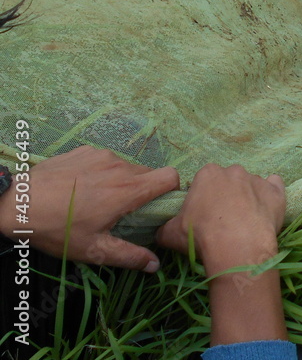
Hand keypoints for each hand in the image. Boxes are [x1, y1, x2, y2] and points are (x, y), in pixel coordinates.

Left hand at [0, 146, 178, 271]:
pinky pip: (104, 160)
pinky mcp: (84, 150)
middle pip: (148, 174)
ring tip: (96, 199)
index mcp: (128, 189)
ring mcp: (101, 155)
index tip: (158, 205)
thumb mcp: (93, 250)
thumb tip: (155, 264)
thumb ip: (129, 256)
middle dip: (143, 191)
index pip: (171, 176)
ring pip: (125, 167)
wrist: (16, 204)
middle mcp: (120, 166)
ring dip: (120, 181)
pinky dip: (100, 172)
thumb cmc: (57, 228)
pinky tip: (79, 187)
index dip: (171, 190)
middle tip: (123, 210)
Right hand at [156, 164, 284, 275]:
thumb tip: (160, 231)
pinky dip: (271, 195)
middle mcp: (234, 171)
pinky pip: (275, 187)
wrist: (238, 246)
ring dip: (247, 198)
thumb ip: (164, 228)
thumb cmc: (201, 236)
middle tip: (223, 220)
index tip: (203, 215)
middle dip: (226, 196)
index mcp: (208, 174)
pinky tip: (266, 209)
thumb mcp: (170, 234)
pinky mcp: (277, 192)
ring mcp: (257, 179)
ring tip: (244, 223)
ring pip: (251, 185)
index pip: (204, 181)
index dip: (203, 198)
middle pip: (228, 181)